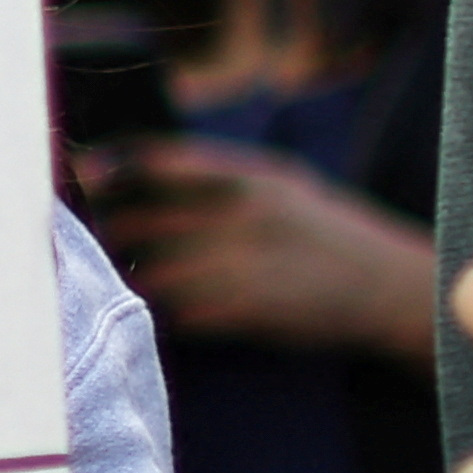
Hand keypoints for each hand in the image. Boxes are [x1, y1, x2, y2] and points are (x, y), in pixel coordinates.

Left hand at [96, 137, 435, 362]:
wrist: (391, 288)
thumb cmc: (334, 233)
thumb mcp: (289, 183)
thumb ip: (228, 175)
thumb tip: (158, 166)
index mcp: (251, 176)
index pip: (163, 161)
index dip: (115, 166)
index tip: (82, 172)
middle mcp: (242, 214)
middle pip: (146, 218)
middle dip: (109, 228)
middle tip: (82, 236)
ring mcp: (243, 263)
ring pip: (156, 270)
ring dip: (129, 276)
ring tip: (108, 278)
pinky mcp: (246, 310)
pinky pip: (182, 311)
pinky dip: (164, 312)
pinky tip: (157, 311)